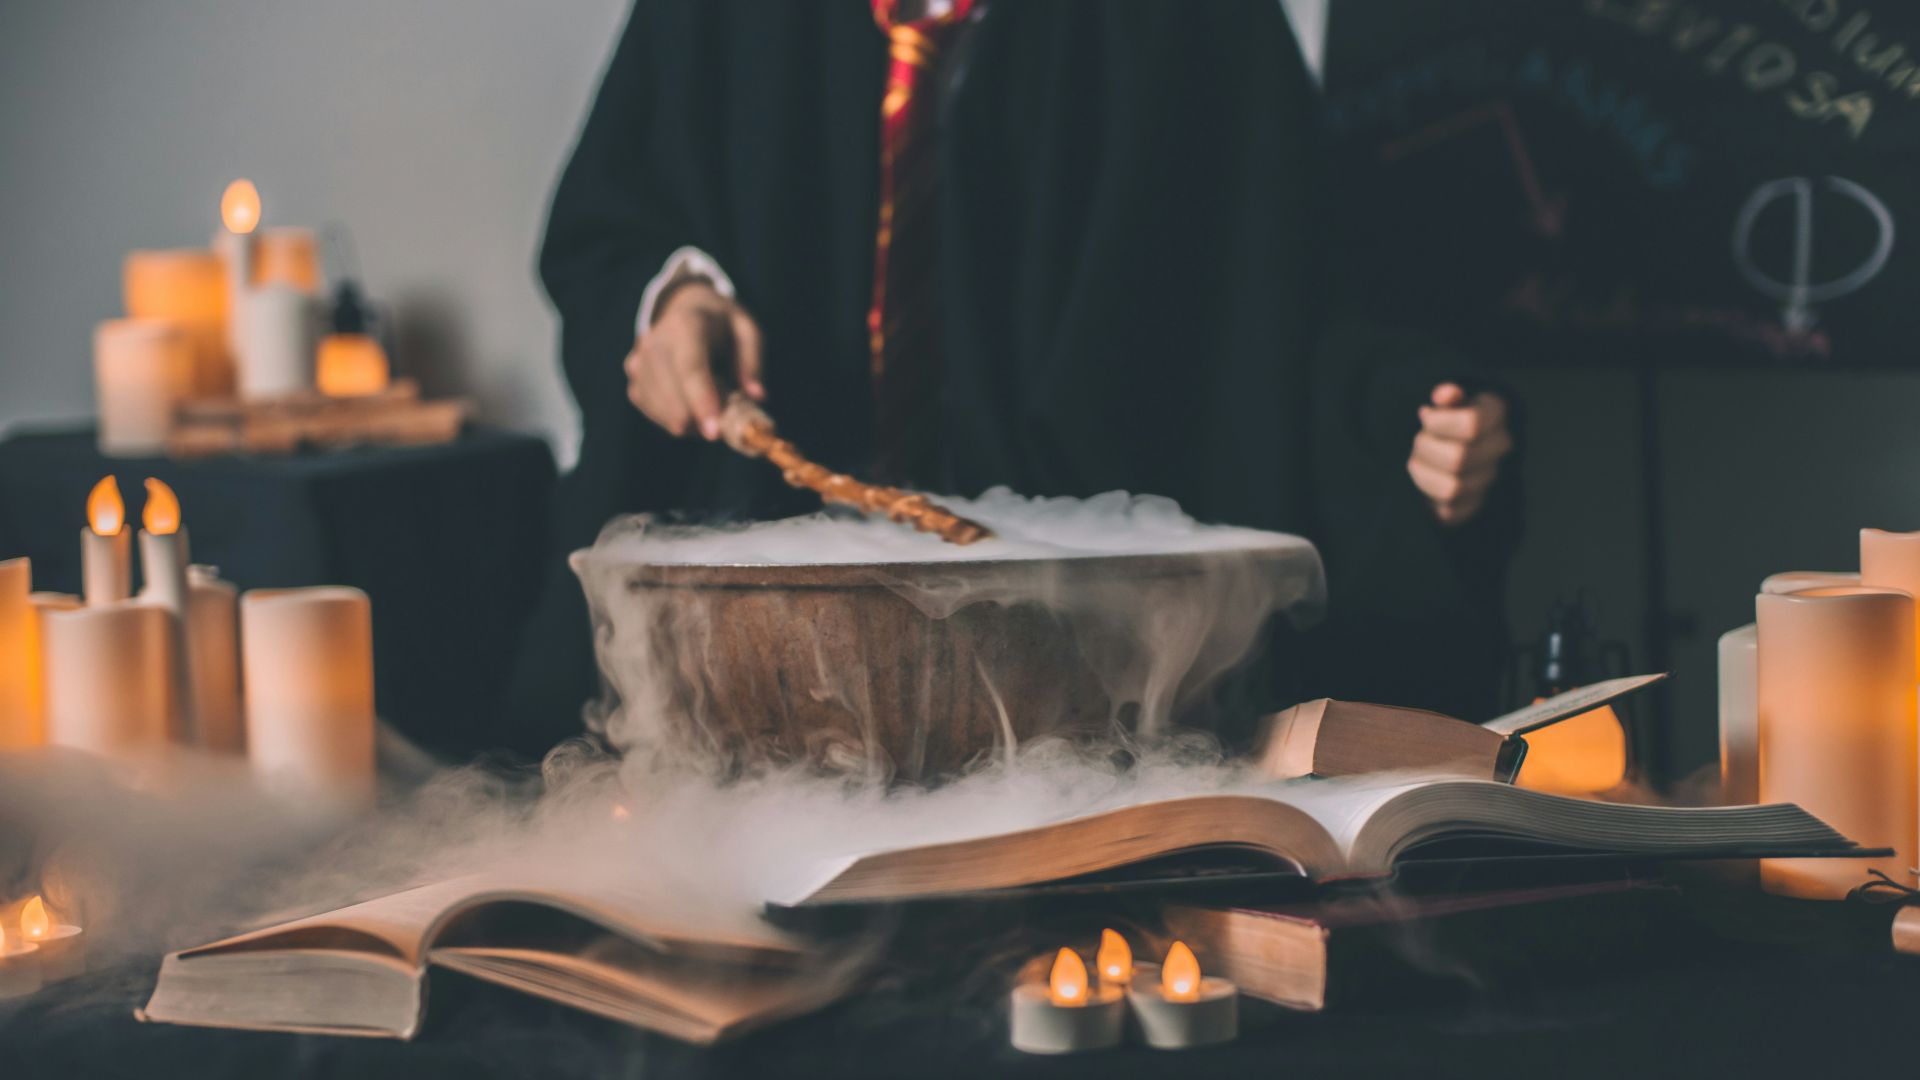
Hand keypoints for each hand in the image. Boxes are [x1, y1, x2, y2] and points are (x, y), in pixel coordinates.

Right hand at [624, 281, 764, 439]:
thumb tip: (757, 396)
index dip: (701, 401)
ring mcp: (638, 363)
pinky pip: (655, 415)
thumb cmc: (722, 325)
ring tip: (712, 402)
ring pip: (664, 412)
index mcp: (686, 324)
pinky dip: (678, 419)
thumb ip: (752, 361)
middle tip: (728, 421)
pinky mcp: (634, 382)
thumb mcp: (747, 330)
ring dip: (693, 421)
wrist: (684, 310)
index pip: (690, 367)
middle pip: (673, 396)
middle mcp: (654, 343)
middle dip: (701, 419)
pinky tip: (692, 404)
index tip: (714, 433)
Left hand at [1406, 382, 1512, 526]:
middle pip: (1458, 459)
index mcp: (1496, 413)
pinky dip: (1428, 495)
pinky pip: (1448, 511)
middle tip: (1418, 440)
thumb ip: (1446, 395)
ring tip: (1417, 460)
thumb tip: (1445, 395)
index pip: (1470, 425)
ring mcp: (1490, 477)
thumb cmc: (1446, 418)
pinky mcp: (1474, 504)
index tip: (1425, 416)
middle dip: (1426, 449)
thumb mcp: (1446, 400)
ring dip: (1424, 473)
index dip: (1438, 423)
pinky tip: (1426, 477)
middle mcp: (1500, 446)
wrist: (1453, 447)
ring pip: (1451, 488)